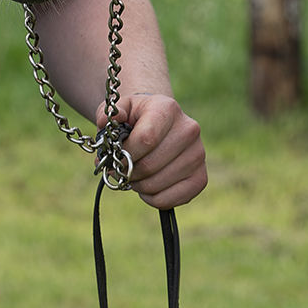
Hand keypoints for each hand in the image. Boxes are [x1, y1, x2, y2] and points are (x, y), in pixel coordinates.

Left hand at [105, 93, 206, 208]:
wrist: (162, 124)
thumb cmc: (137, 118)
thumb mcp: (121, 108)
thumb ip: (110, 113)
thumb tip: (107, 121)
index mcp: (168, 109)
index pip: (145, 139)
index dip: (124, 155)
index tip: (113, 158)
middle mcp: (189, 129)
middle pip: (150, 165)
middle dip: (128, 172)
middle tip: (121, 169)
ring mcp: (198, 155)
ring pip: (158, 184)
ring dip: (138, 186)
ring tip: (135, 176)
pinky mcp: (201, 178)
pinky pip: (172, 200)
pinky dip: (153, 199)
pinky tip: (148, 187)